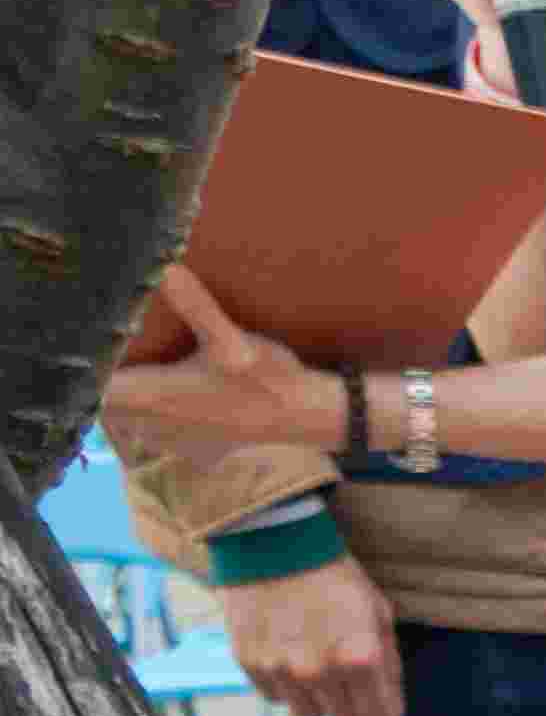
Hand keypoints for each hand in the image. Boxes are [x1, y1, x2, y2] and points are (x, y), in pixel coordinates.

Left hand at [97, 268, 337, 455]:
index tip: (68, 356)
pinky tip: (155, 404)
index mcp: (157, 396)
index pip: (96, 392)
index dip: (78, 376)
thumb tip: (167, 269)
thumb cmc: (269, 379)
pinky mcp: (192, 446)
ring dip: (117, 404)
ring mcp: (174, 439)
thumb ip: (196, 308)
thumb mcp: (233, 340)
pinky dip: (144, 422)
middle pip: (102, 409)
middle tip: (88, 357)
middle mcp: (157, 422)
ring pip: (125, 424)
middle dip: (94, 386)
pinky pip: (153, 436)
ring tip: (116, 377)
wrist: (308, 416)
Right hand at [220, 553, 408, 715]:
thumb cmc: (333, 575)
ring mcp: (280, 669)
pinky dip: (286, 686)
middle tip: (349, 677)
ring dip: (318, 699)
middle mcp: (319, 671)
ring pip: (308, 714)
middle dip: (353, 705)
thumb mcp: (377, 614)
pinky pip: (275, 696)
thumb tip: (390, 709)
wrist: (270, 541)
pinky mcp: (249, 663)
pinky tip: (287, 656)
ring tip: (315, 664)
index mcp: (360, 658)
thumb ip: (387, 664)